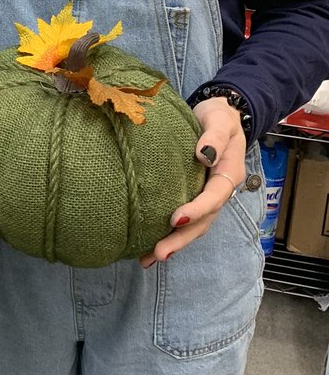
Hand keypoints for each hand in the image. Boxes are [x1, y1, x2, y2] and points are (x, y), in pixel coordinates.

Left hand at [140, 98, 247, 266]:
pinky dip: (168, 235)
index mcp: (228, 174)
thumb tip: (204, 154)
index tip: (175, 219)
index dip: (196, 210)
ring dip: (174, 243)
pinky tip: (147, 248)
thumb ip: (214, 136)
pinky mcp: (191, 196)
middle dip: (182, 239)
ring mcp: (205, 196)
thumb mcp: (221, 120)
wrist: (219, 115)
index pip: (214, 197)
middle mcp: (218, 191)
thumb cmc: (219, 117)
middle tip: (159, 252)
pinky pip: (183, 220)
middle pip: (204, 222)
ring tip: (150, 258)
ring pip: (193, 227)